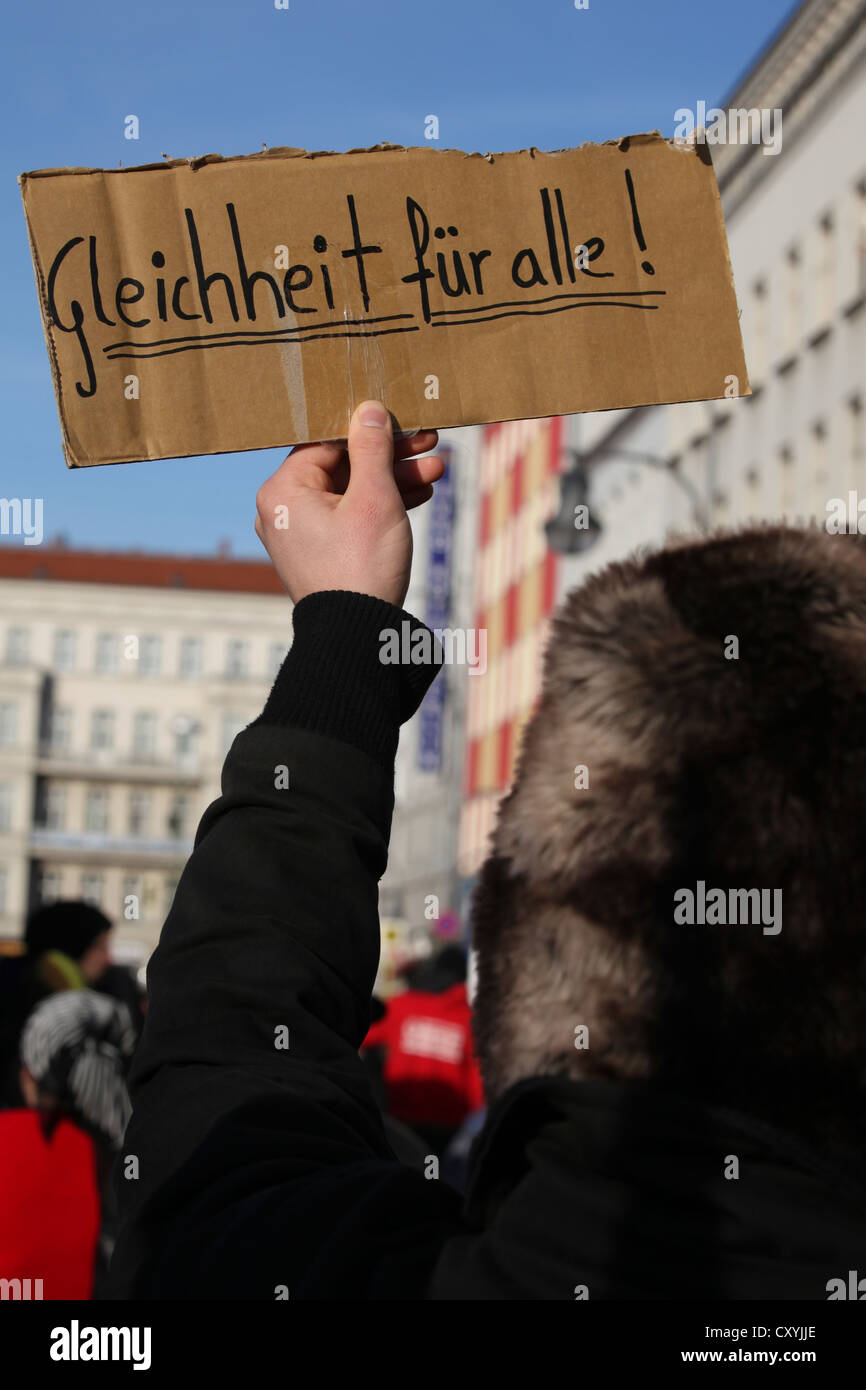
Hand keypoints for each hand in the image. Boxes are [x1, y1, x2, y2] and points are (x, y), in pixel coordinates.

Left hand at [255, 401, 444, 607]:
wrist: (357, 637)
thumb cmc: (361, 567)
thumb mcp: (374, 499)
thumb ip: (372, 450)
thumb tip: (367, 409)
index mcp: (283, 491)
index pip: (328, 442)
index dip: (371, 429)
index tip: (406, 422)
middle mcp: (283, 510)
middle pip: (343, 466)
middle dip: (391, 458)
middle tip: (431, 443)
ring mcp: (300, 534)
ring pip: (352, 493)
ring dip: (394, 481)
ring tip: (436, 471)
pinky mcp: (320, 554)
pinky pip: (351, 518)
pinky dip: (381, 508)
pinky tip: (420, 495)